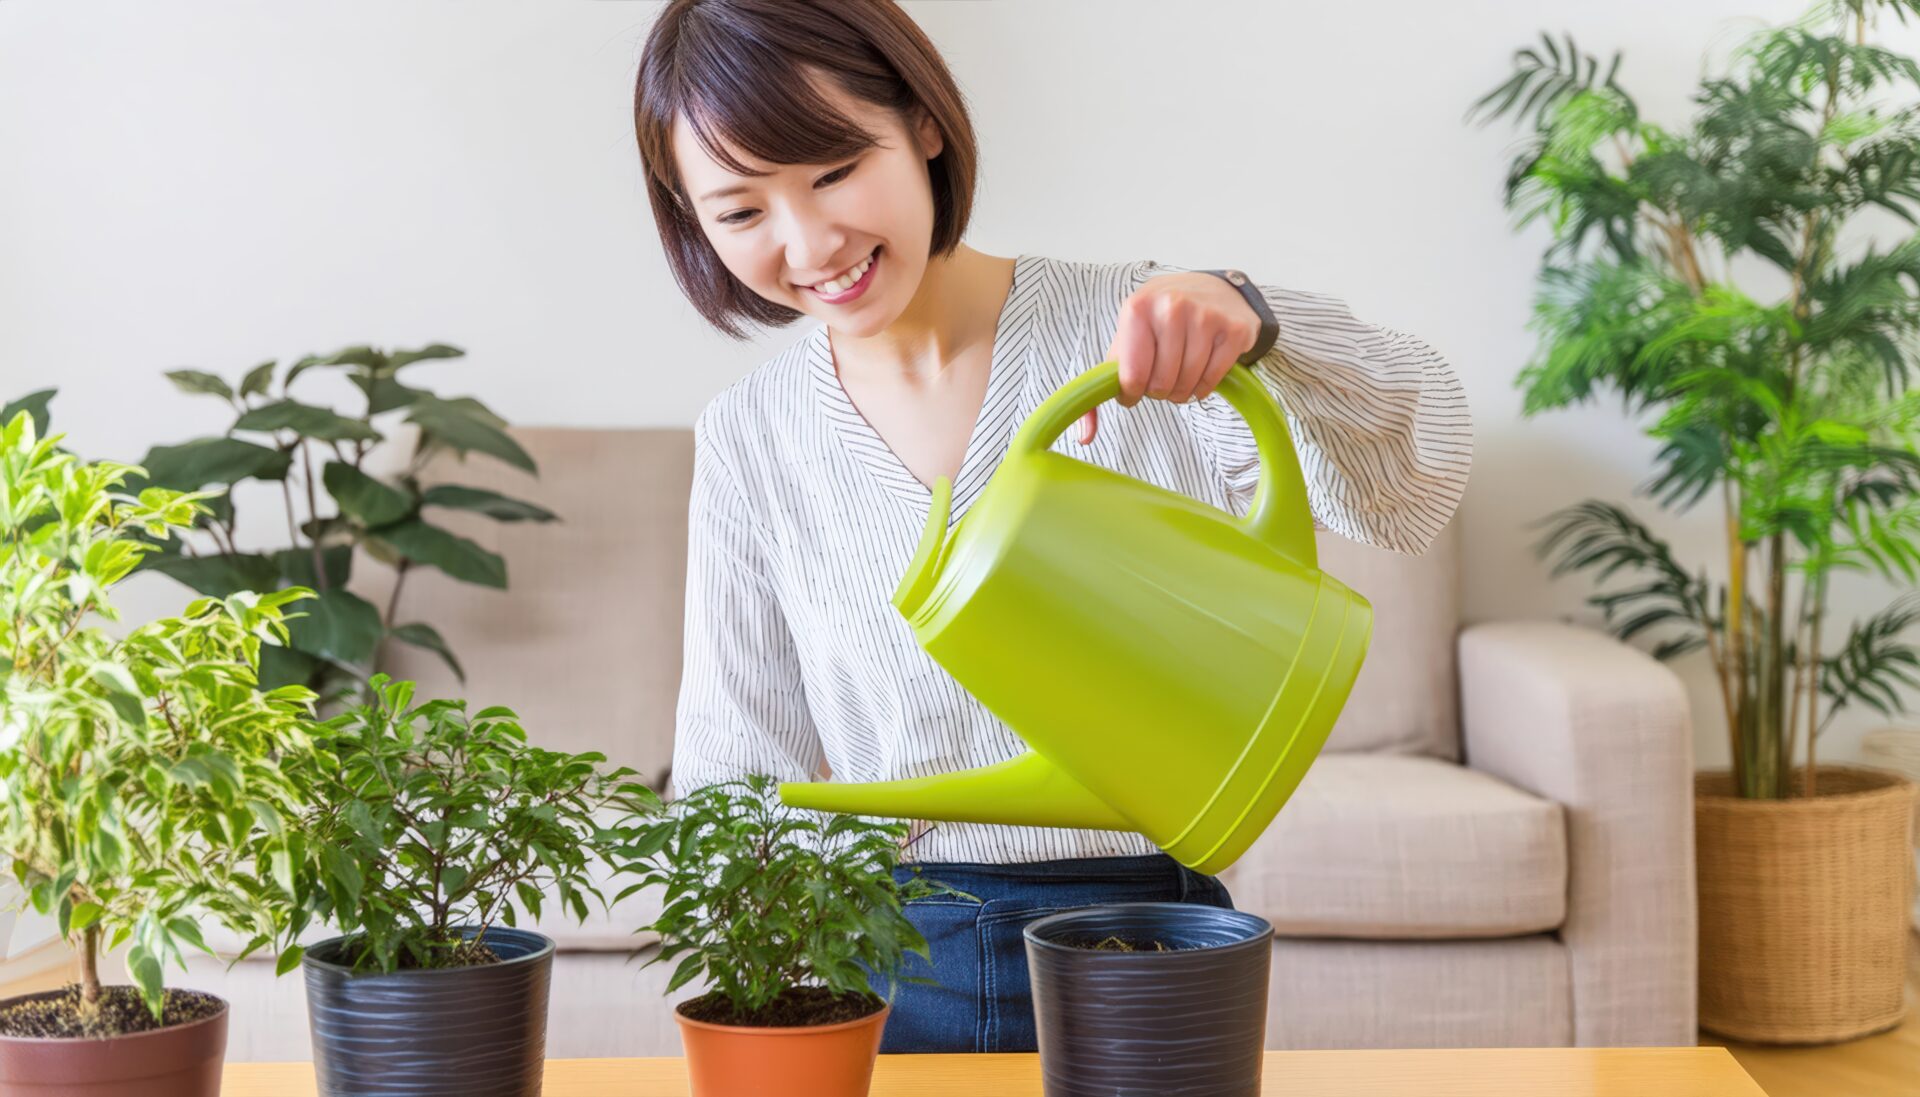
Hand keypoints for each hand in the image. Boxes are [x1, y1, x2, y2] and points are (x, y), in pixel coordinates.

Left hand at [1076, 271, 1261, 445]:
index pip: (1132, 377)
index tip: (1135, 386)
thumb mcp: (1126, 338)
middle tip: (1162, 374)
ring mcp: (1205, 316)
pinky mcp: (1232, 330)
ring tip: (1180, 371)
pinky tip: (1200, 369)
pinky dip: (1202, 387)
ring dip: (1181, 390)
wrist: (1210, 290)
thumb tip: (1085, 436)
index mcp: (1137, 308)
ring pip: (1187, 386)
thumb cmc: (1160, 320)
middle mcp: (1171, 307)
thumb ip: (1100, 384)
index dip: (1132, 393)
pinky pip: (1211, 382)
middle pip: (1161, 385)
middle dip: (1159, 390)